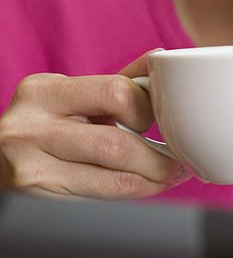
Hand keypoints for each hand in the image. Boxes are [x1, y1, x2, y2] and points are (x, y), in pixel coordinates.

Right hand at [0, 50, 187, 198]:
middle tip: (178, 160)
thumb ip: (116, 81)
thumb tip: (162, 62)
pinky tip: (145, 186)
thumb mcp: (70, 95)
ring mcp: (31, 162)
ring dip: (153, 179)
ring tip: (169, 175)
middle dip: (158, 158)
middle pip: (116, 144)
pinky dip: (132, 191)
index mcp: (45, 90)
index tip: (160, 119)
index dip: (146, 109)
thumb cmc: (40, 124)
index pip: (115, 93)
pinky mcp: (37, 191)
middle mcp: (32, 125)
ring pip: (112, 175)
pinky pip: (99, 195)